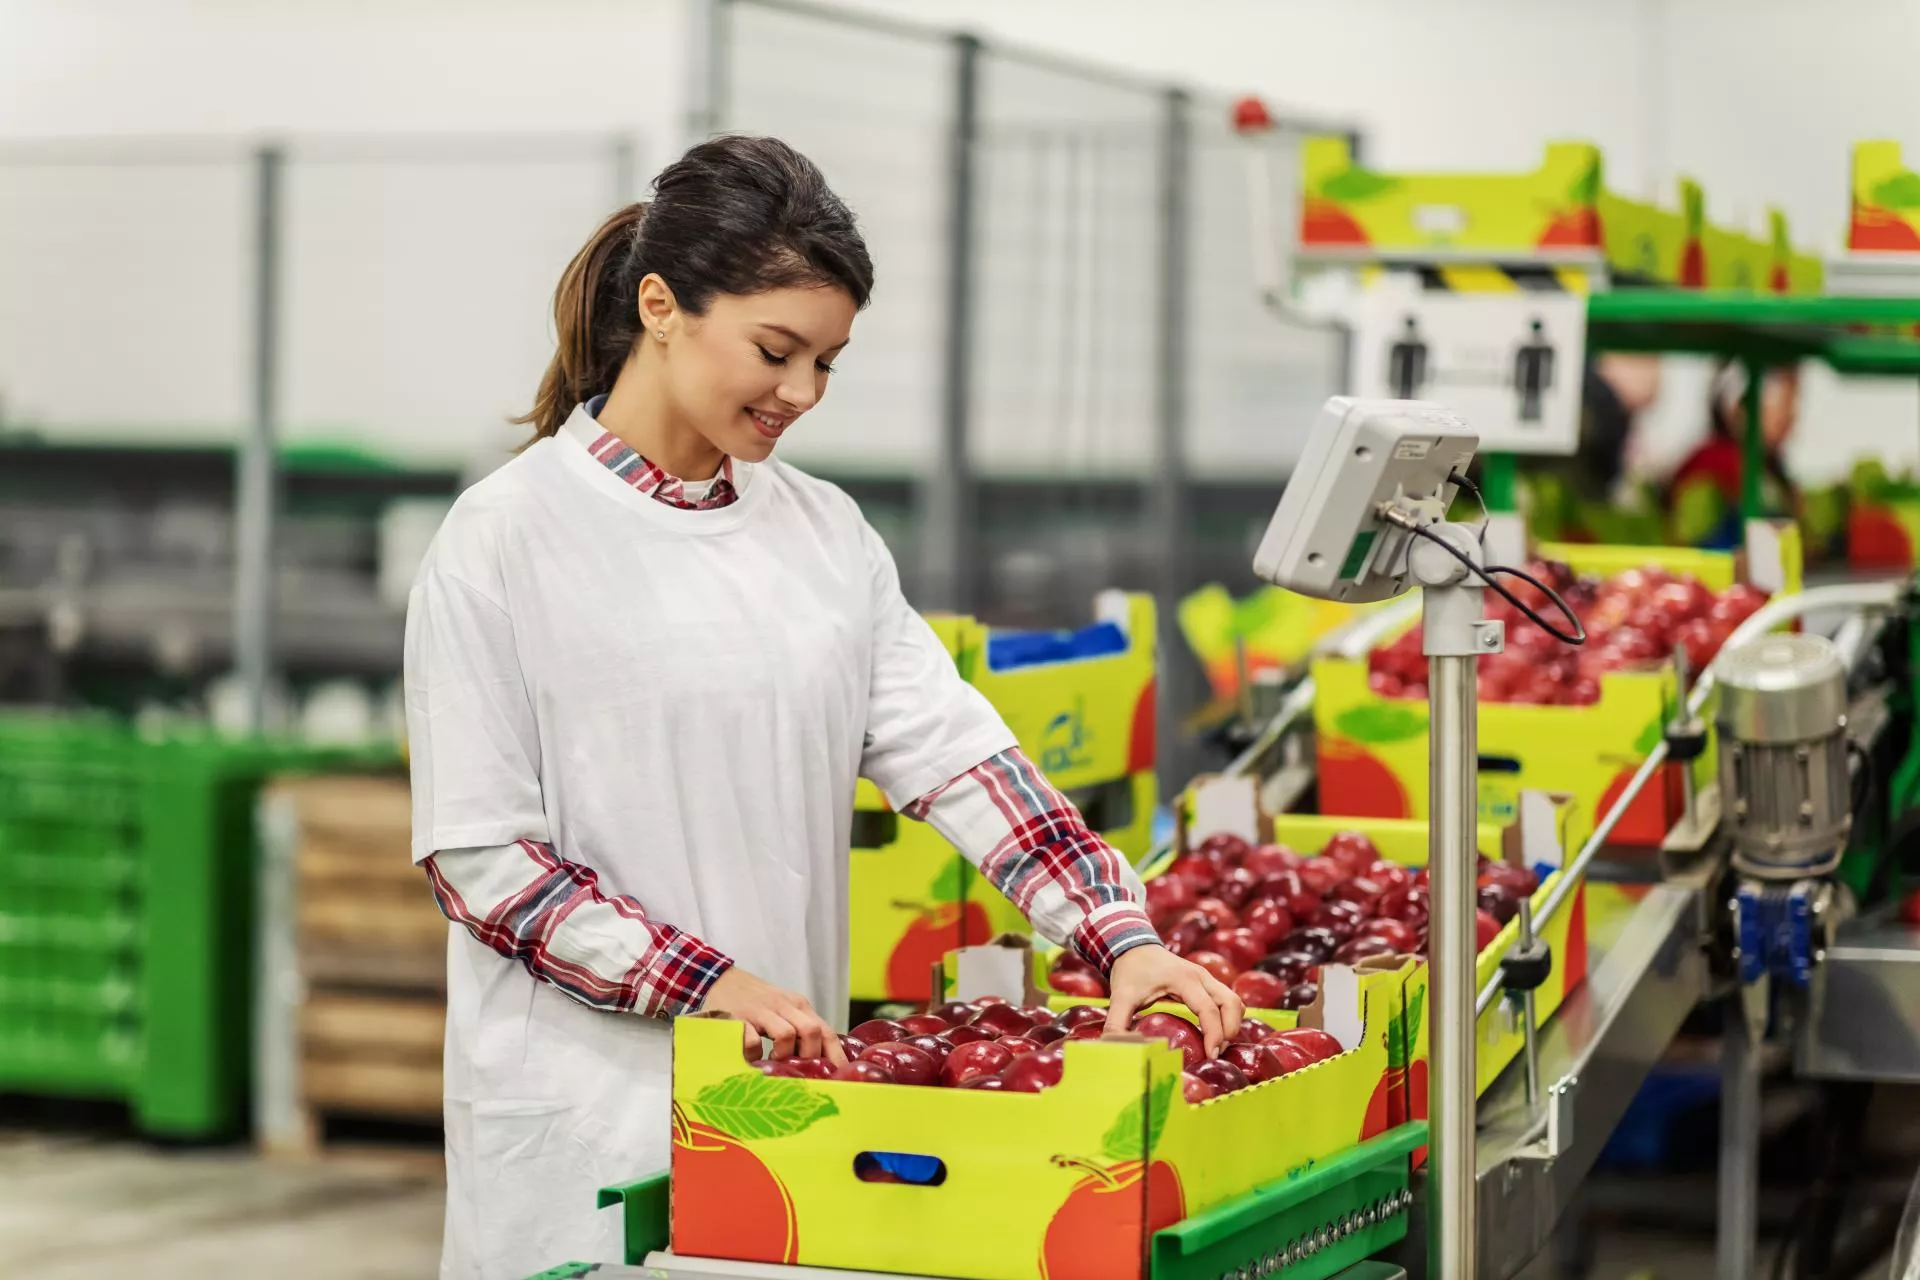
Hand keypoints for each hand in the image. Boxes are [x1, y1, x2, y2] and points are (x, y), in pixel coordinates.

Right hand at [702, 967, 846, 1065]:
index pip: (827, 1032)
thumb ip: (801, 1031)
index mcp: (800, 1007)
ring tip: (774, 1062)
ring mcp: (761, 1011)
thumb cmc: (757, 1003)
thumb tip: (821, 1064)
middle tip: (799, 1071)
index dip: (836, 1057)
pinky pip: (753, 1041)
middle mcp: (785, 1006)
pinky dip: (754, 1054)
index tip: (839, 1078)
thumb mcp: (784, 1011)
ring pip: (786, 1034)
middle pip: (812, 1032)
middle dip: (809, 1057)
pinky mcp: (738, 1018)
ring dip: (783, 1055)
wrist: (722, 980)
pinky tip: (751, 1058)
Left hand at [1103, 944, 1243, 1057]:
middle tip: (1216, 1053)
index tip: (1210, 1056)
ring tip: (1217, 1045)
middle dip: (1230, 1031)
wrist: (1133, 945)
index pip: (1209, 1010)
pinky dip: (1228, 1017)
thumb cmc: (1130, 971)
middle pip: (1232, 1003)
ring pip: (1234, 1001)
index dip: (1214, 1035)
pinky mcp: (1206, 982)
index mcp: (1184, 980)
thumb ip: (1117, 1023)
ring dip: (1232, 1024)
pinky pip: (1228, 999)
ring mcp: (1206, 977)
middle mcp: (1201, 976)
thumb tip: (1115, 1048)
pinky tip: (1215, 1033)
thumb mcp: (1121, 997)